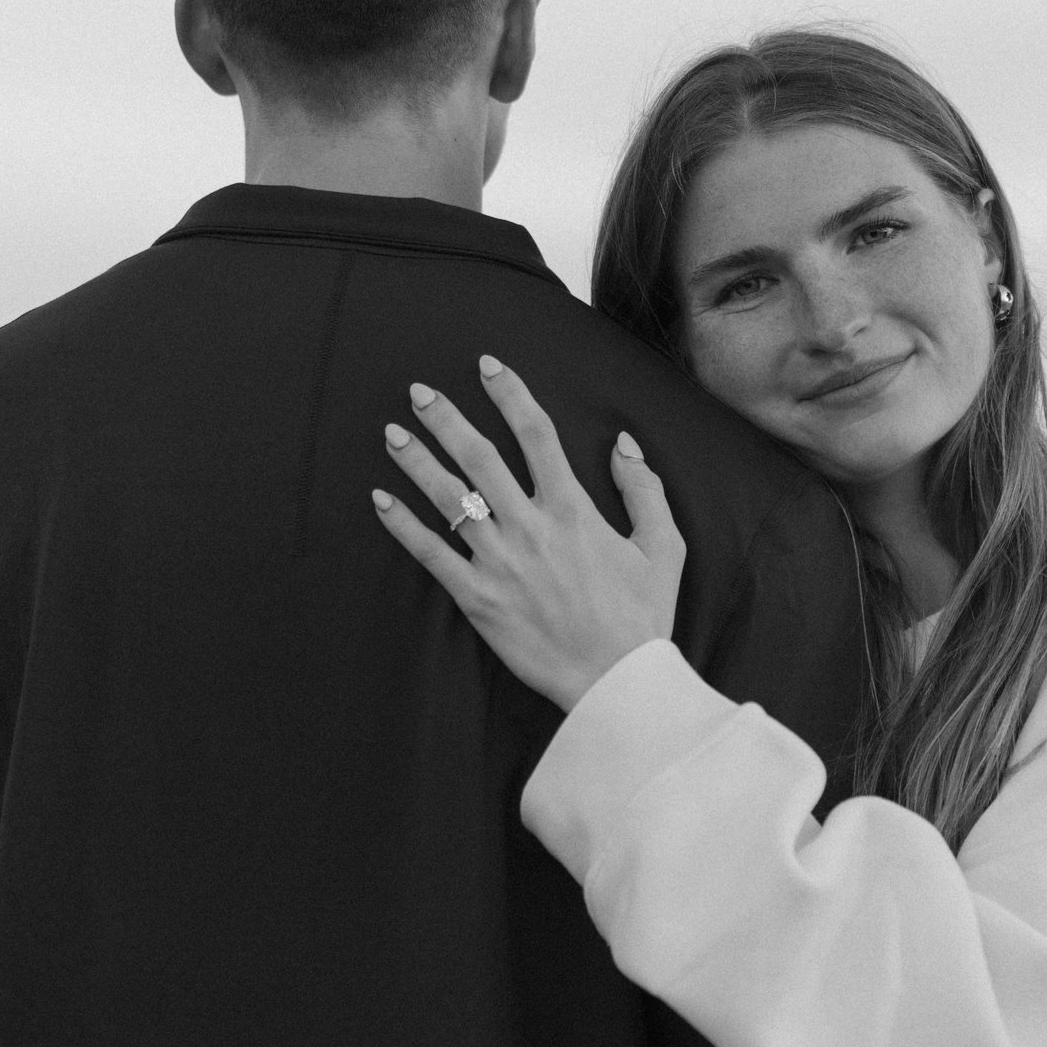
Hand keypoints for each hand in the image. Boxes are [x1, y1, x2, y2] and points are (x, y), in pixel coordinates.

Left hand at [371, 356, 684, 711]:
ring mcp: (499, 561)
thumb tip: (623, 443)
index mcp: (574, 508)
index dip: (509, 393)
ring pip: (448, 498)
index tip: (488, 366)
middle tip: (418, 392)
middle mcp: (530, 526)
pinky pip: (430, 554)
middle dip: (445, 418)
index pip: (536, 433)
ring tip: (392, 434)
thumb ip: (644, 489)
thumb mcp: (665, 547)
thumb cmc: (643, 616)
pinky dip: (402, 525)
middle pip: (479, 456)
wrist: (616, 680)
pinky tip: (381, 500)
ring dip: (417, 461)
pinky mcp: (477, 598)